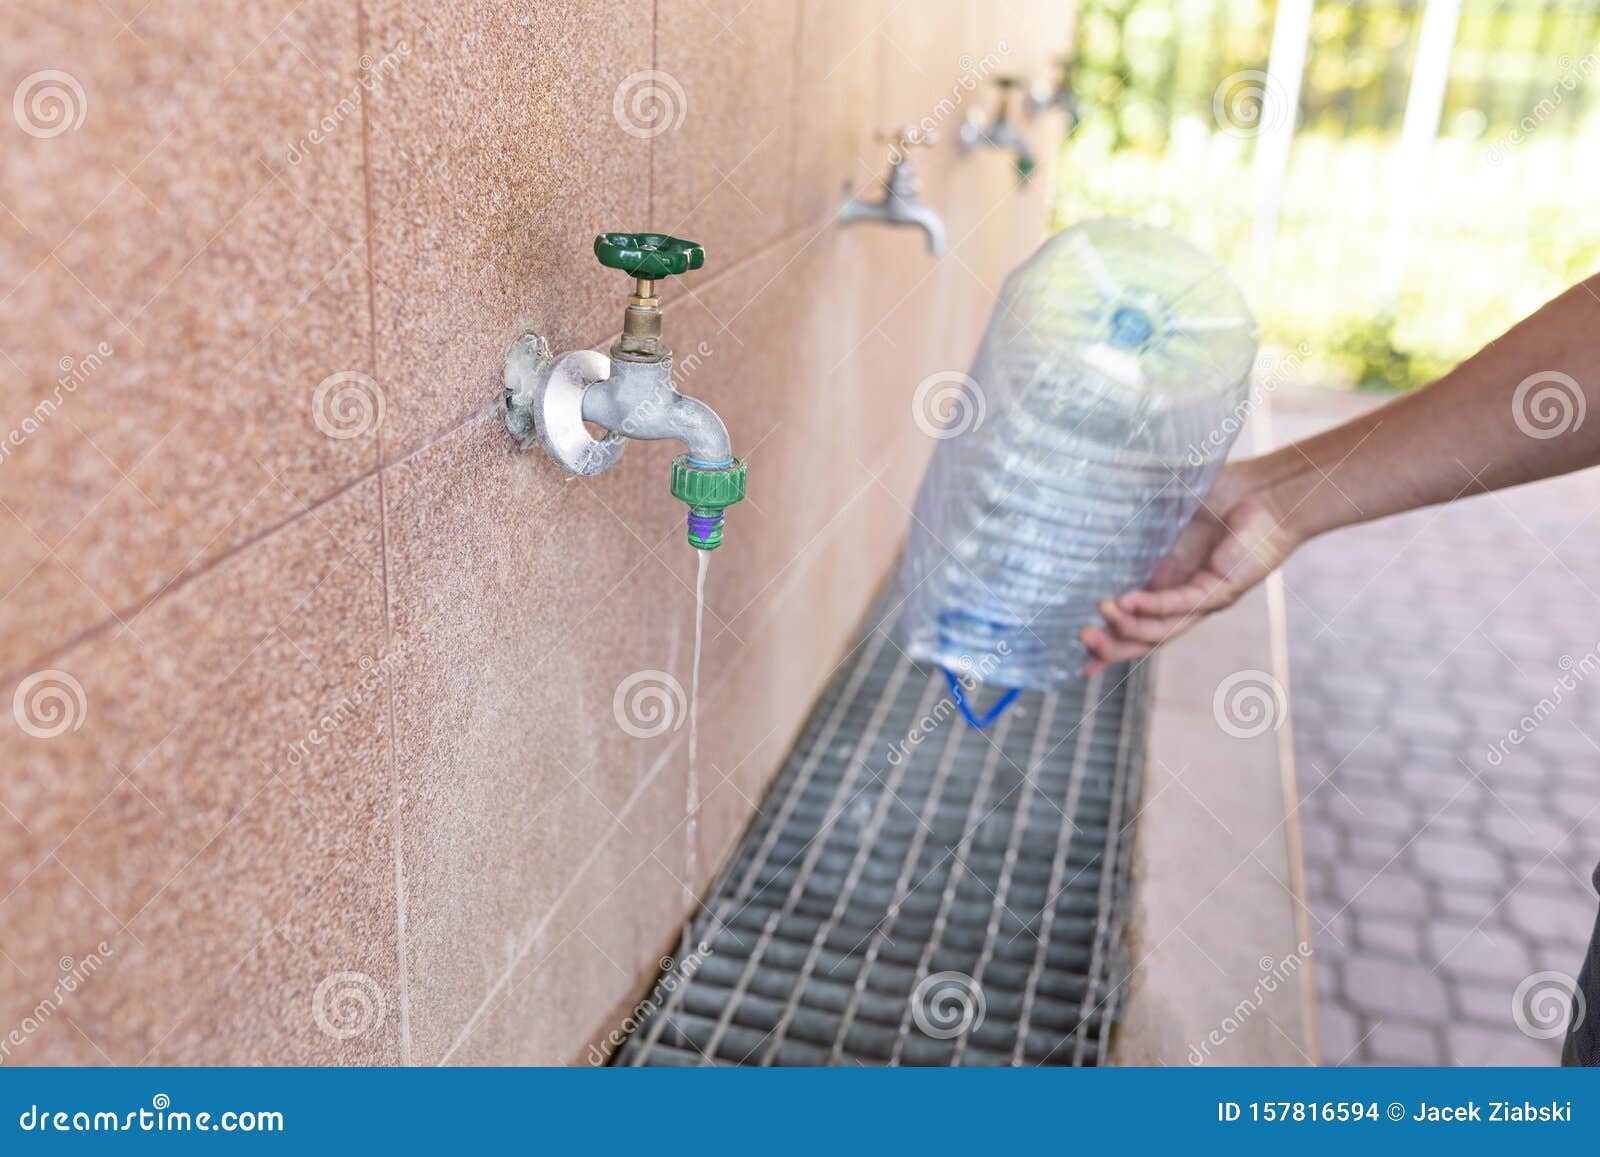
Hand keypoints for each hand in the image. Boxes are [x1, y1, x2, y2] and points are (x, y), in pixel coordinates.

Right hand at [1079, 461, 1302, 674]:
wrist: (1268, 492)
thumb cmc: (1220, 494)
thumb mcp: (1162, 502)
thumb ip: (1129, 499)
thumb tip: (1091, 478)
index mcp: (1166, 582)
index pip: (1132, 621)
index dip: (1109, 641)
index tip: (1080, 659)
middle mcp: (1182, 597)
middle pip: (1142, 636)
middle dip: (1110, 646)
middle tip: (1082, 638)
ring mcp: (1201, 598)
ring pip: (1159, 630)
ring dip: (1126, 631)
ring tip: (1095, 624)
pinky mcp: (1219, 590)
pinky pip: (1181, 606)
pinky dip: (1152, 608)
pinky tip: (1127, 603)